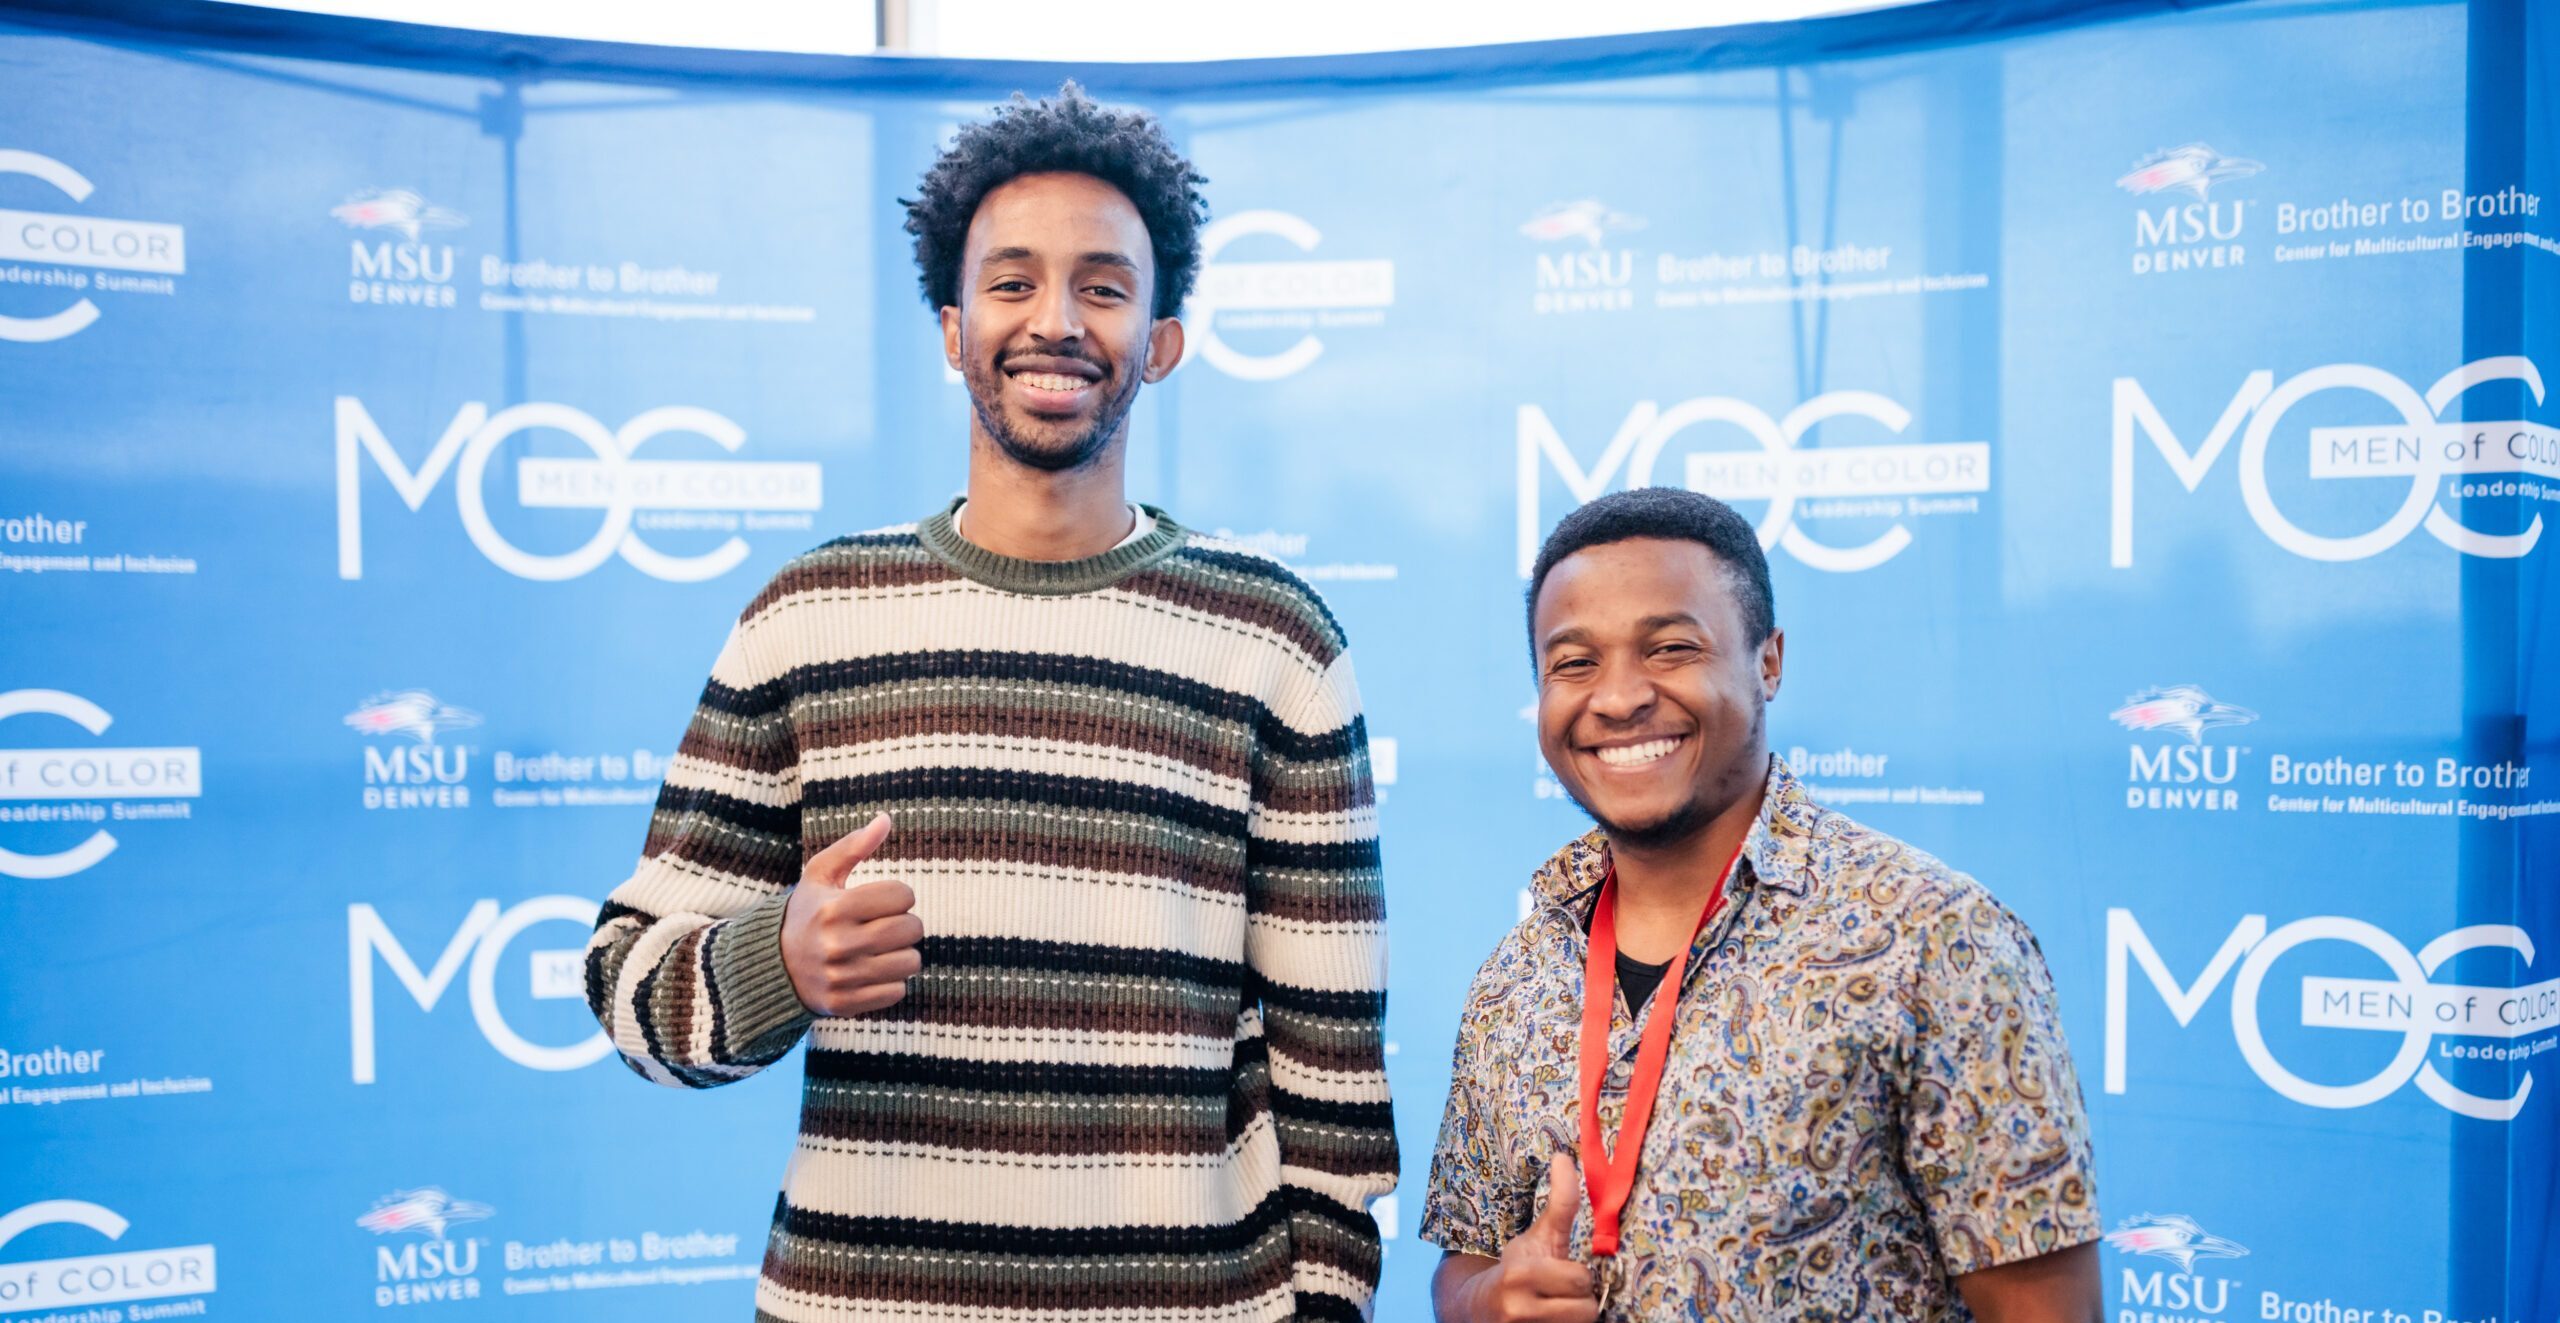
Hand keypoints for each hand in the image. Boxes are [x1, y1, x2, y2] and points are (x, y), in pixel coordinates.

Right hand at [780, 813, 921, 1015]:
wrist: (773, 965)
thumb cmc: (806, 913)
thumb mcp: (820, 875)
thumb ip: (853, 846)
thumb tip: (886, 819)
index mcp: (834, 908)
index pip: (902, 895)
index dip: (900, 895)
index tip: (885, 900)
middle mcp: (837, 944)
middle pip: (910, 929)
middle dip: (907, 924)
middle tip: (890, 924)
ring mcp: (841, 976)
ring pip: (909, 962)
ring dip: (904, 954)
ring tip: (884, 949)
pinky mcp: (845, 1003)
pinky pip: (897, 991)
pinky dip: (892, 981)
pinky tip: (873, 971)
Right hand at [1462, 1155, 1597, 1322]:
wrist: (1471, 1309)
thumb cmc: (1511, 1271)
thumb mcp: (1535, 1237)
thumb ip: (1559, 1203)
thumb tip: (1563, 1157)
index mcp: (1519, 1276)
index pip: (1582, 1281)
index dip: (1579, 1278)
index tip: (1564, 1275)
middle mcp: (1518, 1310)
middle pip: (1586, 1311)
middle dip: (1579, 1302)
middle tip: (1562, 1296)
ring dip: (1573, 1318)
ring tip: (1557, 1310)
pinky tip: (1549, 1320)